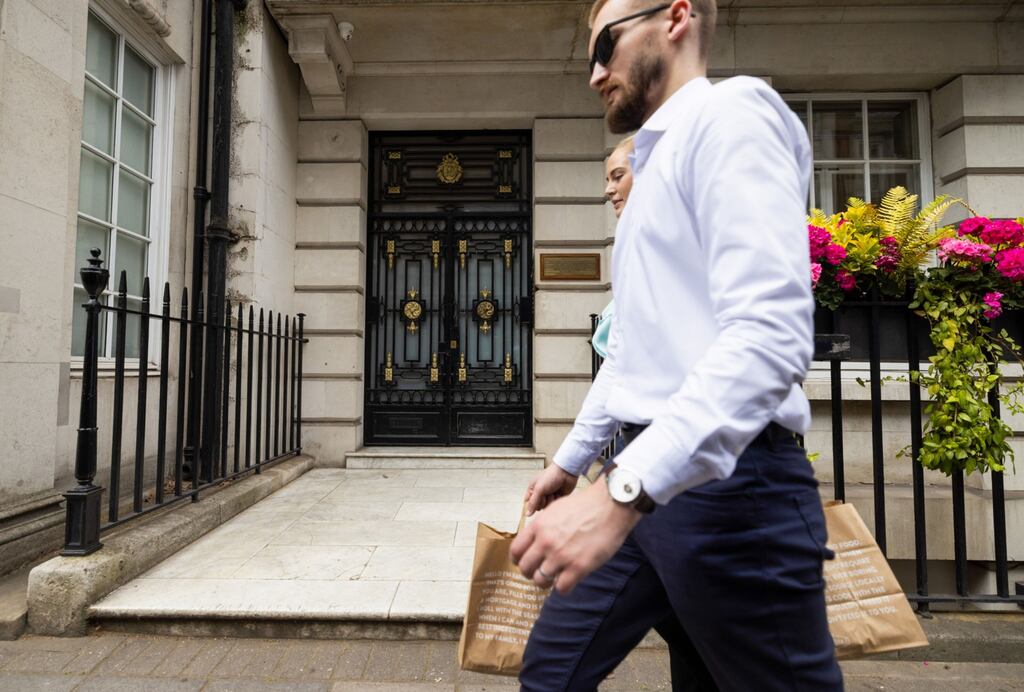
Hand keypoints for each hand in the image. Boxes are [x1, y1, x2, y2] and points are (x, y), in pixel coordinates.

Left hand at [510, 478, 641, 594]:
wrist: (610, 506)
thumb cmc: (586, 505)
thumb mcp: (556, 509)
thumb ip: (543, 526)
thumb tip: (535, 540)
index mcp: (539, 526)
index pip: (515, 551)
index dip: (519, 560)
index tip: (526, 562)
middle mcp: (546, 542)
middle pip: (525, 568)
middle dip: (531, 573)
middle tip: (540, 572)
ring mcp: (561, 556)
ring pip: (540, 581)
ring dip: (547, 581)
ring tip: (556, 577)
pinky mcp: (578, 567)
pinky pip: (561, 588)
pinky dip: (563, 587)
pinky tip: (570, 580)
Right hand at [523, 464, 578, 515]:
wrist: (566, 472)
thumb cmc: (551, 477)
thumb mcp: (539, 489)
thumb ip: (533, 503)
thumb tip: (527, 514)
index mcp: (533, 489)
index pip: (528, 503)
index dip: (532, 505)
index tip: (537, 500)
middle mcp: (540, 493)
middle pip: (538, 507)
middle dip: (543, 502)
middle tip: (547, 493)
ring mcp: (548, 496)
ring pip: (547, 507)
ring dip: (550, 501)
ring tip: (554, 492)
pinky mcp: (557, 498)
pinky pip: (554, 505)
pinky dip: (556, 501)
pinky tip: (559, 494)